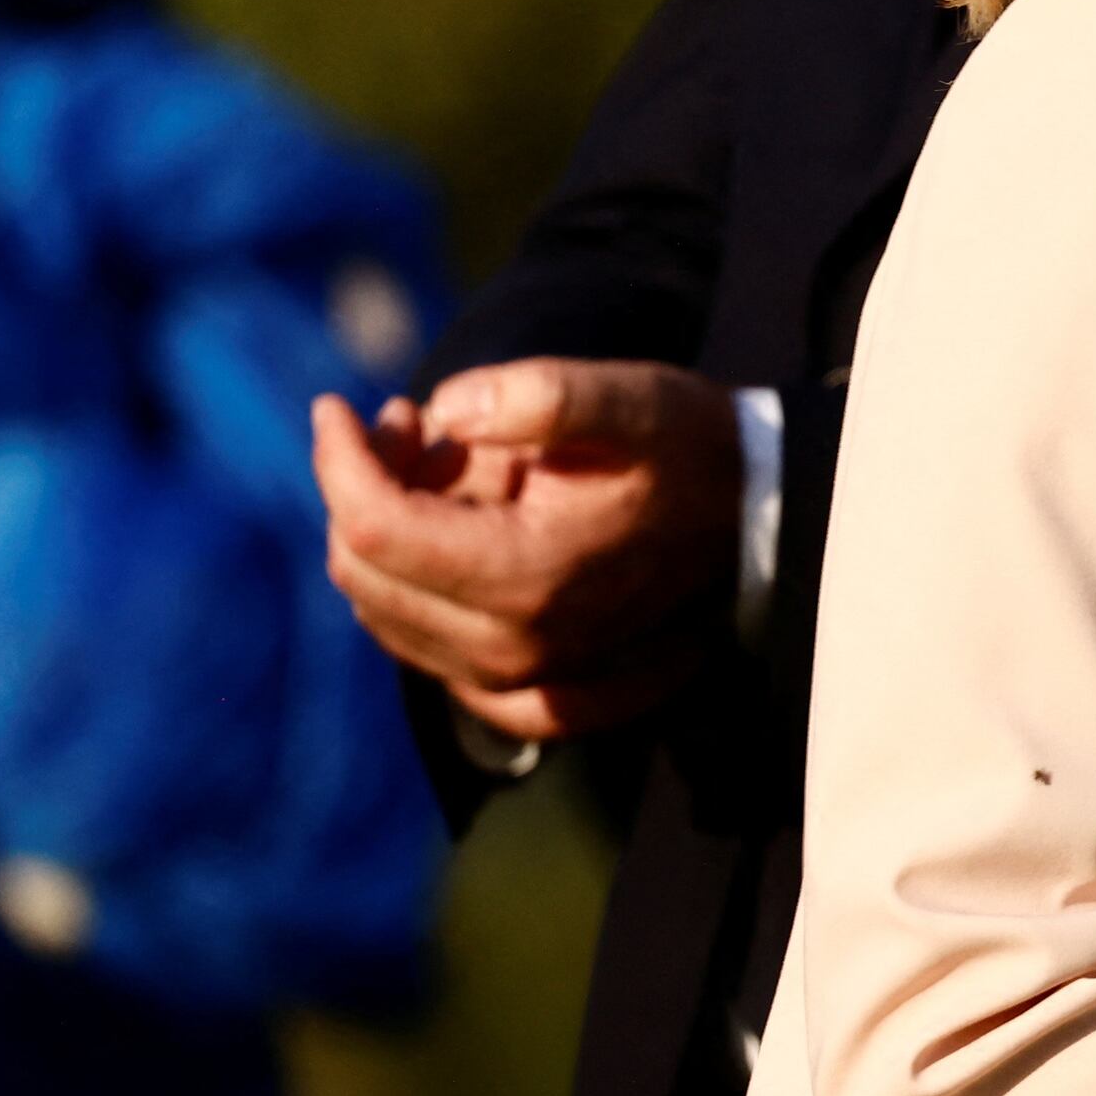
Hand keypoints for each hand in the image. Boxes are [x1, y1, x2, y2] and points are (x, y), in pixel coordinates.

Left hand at [312, 358, 743, 740]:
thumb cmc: (691, 452)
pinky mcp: (527, 700)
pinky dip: (409, 596)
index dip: (338, 459)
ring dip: (386, 535)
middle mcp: (513, 648)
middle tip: (411, 423)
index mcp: (530, 575)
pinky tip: (445, 543)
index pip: (373, 528)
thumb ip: (542, 395)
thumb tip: (443, 411)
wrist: (759, 522)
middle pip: (364, 572)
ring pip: (382, 613)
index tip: (337, 406)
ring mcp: (517, 684)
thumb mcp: (631, 400)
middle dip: (361, 488)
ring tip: (445, 466)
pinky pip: (422, 655)